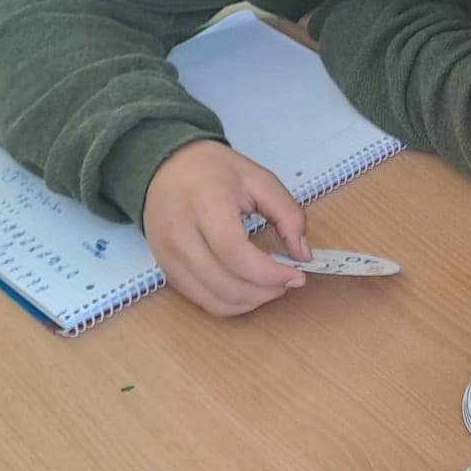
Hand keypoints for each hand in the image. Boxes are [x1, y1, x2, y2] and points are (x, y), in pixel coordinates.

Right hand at [141, 140, 311, 316]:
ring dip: (250, 302)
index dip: (271, 275)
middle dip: (266, 292)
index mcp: (206, 206)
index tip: (297, 275)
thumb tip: (302, 255)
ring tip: (270, 285)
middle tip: (288, 280)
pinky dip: (230, 303)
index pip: (237, 256)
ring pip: (214, 302)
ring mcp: (169, 257)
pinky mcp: (167, 270)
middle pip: (226, 286)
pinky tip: (248, 288)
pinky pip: (201, 301)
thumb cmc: (212, 170)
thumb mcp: (260, 180)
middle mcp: (180, 237)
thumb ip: (289, 215)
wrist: (167, 167)